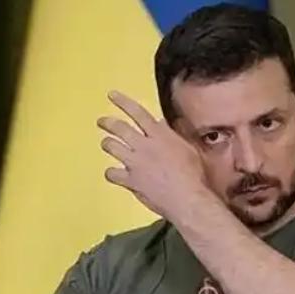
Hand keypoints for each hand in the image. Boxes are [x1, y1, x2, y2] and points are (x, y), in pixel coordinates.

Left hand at [97, 91, 212, 220]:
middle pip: (119, 127)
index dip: (123, 102)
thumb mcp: (189, 148)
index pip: (138, 113)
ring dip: (107, 143)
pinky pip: (112, 173)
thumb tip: (167, 124)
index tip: (112, 95)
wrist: (187, 197)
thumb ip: (175, 134)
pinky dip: (111, 173)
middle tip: (102, 121)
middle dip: (107, 122)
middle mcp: (144, 146)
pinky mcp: (131, 180)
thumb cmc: (193, 175)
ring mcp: (135, 163)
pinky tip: (112, 174)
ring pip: (112, 146)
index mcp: (160, 135)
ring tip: (106, 143)